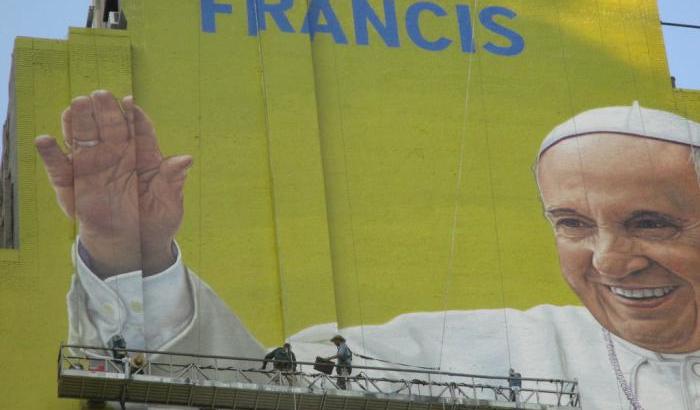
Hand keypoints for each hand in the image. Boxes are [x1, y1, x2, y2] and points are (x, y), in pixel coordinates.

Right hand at [35, 90, 191, 276]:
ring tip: (76, 106)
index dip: (133, 115)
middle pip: (108, 126)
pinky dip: (51, 154)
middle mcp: (115, 154)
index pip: (138, 128)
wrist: (134, 244)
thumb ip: (173, 179)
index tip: (130, 102)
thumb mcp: (168, 201)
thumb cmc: (155, 218)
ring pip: (82, 138)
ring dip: (78, 122)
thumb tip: (186, 159)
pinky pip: (59, 166)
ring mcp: (92, 166)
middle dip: (104, 110)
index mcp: (142, 154)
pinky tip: (45, 140)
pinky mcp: (71, 183)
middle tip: (99, 95)